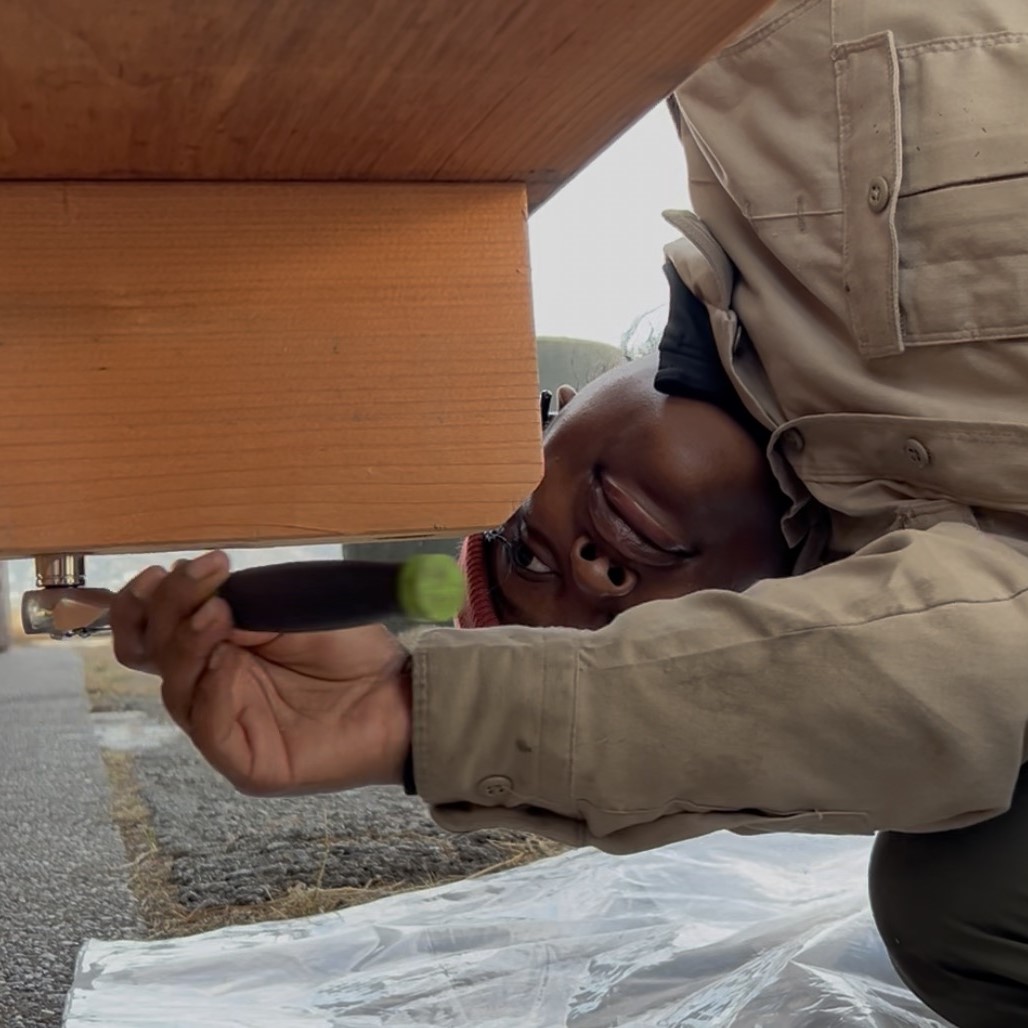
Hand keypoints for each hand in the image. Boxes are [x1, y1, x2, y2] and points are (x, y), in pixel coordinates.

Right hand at [110, 551, 411, 795]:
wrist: (403, 694)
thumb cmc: (353, 652)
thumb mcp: (293, 613)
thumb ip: (243, 608)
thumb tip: (198, 599)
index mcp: (217, 648)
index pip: (155, 628)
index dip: (151, 599)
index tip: (175, 566)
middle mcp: (212, 686)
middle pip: (151, 654)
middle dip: (166, 609)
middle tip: (200, 575)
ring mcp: (225, 726)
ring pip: (176, 688)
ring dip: (189, 643)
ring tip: (218, 612)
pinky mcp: (245, 762)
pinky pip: (209, 727)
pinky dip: (212, 689)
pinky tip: (226, 660)